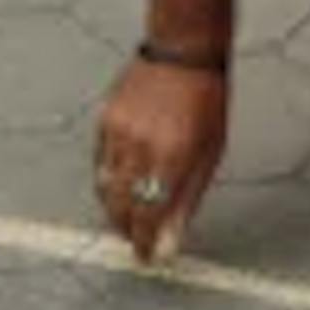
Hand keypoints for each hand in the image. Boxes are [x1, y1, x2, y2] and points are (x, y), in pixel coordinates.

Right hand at [94, 57, 228, 263]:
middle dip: (126, 229)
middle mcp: (140, 147)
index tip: (145, 257)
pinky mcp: (105, 119)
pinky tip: (119, 184)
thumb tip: (170, 238)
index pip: (147, 216)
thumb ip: (188, 198)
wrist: (183, 51)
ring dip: (114, 208)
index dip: (143, 242)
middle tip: (135, 239)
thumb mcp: (210, 153)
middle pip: (120, 206)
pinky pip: (99, 161)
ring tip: (127, 216)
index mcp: (171, 157)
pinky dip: (107, 179)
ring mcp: (118, 132)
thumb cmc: (206, 100)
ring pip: (105, 187)